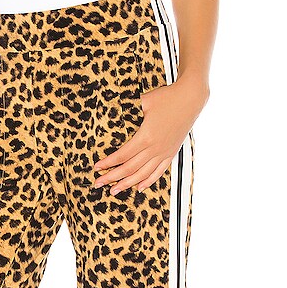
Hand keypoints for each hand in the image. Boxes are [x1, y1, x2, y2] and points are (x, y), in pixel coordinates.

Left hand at [93, 75, 207, 193]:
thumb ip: (129, 110)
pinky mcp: (171, 153)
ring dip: (127, 184)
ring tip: (114, 191)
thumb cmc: (166, 97)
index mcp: (145, 137)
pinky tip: (139, 188)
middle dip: (112, 177)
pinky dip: (148, 181)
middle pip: (129, 168)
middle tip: (98, 184)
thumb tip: (111, 110)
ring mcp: (163, 153)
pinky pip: (158, 172)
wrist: (190, 99)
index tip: (96, 167)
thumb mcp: (144, 101)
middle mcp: (154, 148)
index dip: (108, 163)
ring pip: (142, 174)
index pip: (122, 155)